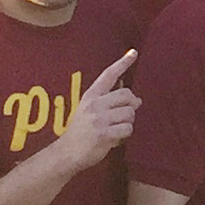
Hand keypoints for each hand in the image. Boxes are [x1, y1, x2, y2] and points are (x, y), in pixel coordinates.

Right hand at [47, 50, 138, 171]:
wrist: (67, 152)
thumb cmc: (82, 132)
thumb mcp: (90, 110)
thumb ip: (110, 102)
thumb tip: (137, 99)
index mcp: (91, 96)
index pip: (109, 75)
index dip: (123, 63)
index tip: (134, 52)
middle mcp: (95, 104)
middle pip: (127, 95)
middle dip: (130, 106)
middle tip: (123, 117)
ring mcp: (99, 119)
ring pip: (130, 113)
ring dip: (127, 123)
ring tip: (114, 130)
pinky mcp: (104, 134)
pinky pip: (128, 129)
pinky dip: (124, 136)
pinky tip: (113, 139)